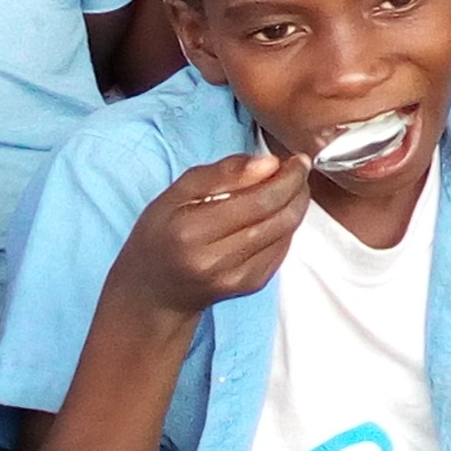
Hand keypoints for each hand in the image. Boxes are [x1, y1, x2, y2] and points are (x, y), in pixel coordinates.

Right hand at [111, 153, 308, 316]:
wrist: (153, 291)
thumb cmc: (160, 236)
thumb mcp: (175, 195)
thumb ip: (222, 173)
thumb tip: (269, 163)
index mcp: (192, 231)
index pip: (259, 201)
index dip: (287, 178)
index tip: (296, 160)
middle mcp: (215, 259)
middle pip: (280, 218)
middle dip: (297, 189)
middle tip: (298, 169)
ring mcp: (236, 277)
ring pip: (286, 233)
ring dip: (296, 205)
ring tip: (290, 187)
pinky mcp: (251, 286)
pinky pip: (283, 249)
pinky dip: (287, 226)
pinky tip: (277, 213)